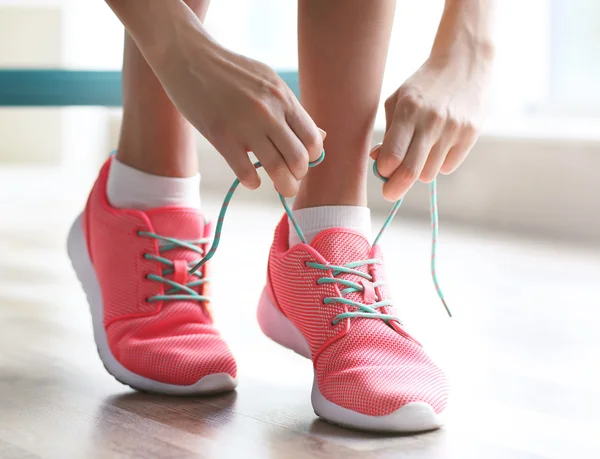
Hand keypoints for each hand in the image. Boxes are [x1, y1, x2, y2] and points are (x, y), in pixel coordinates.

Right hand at [150, 25, 324, 196]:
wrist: (188, 57)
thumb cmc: (230, 72)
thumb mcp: (269, 82)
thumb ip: (293, 110)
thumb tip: (320, 136)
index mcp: (283, 97)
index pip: (312, 139)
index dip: (311, 157)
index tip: (300, 161)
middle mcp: (268, 112)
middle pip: (298, 158)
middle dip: (298, 175)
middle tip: (290, 178)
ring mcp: (244, 125)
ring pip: (276, 169)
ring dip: (283, 185)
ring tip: (281, 187)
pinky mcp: (221, 136)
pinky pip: (246, 172)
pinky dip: (253, 182)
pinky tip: (252, 179)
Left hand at [372, 56, 490, 200]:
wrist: (465, 62)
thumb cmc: (424, 85)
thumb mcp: (398, 100)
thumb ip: (388, 132)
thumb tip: (378, 162)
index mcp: (409, 109)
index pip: (392, 156)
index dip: (383, 172)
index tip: (382, 175)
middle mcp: (432, 120)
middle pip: (411, 171)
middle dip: (396, 188)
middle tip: (390, 192)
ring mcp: (454, 129)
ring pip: (429, 173)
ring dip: (419, 171)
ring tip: (420, 153)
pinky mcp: (471, 134)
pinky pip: (448, 167)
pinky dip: (439, 163)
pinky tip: (439, 145)